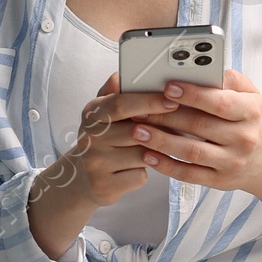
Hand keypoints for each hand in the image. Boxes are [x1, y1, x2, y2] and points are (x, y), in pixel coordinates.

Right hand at [27, 73, 171, 257]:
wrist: (80, 180)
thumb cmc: (101, 140)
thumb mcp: (102, 113)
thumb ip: (115, 92)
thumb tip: (123, 74)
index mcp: (91, 114)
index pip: (120, 104)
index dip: (148, 101)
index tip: (172, 100)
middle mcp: (89, 138)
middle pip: (135, 131)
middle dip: (161, 129)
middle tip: (181, 125)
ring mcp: (95, 164)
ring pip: (141, 155)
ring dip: (156, 152)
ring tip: (159, 147)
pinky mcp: (105, 187)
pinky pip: (139, 177)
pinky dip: (145, 172)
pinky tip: (141, 168)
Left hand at [131, 68, 261, 261]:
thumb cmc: (249, 120)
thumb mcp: (250, 95)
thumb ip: (229, 79)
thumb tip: (202, 68)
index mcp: (250, 111)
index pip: (220, 102)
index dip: (193, 95)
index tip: (167, 87)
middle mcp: (243, 138)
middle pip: (200, 126)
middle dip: (166, 116)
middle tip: (139, 108)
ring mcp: (231, 162)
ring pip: (191, 152)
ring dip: (161, 141)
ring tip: (137, 130)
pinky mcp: (219, 181)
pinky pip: (189, 174)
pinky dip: (166, 166)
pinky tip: (147, 156)